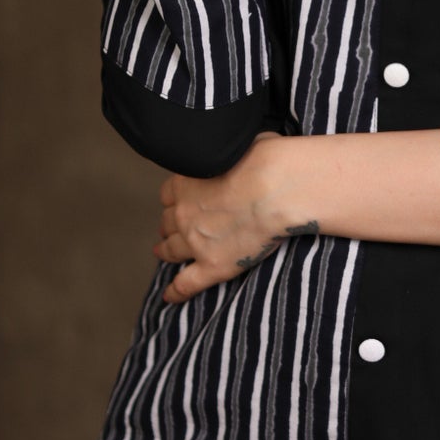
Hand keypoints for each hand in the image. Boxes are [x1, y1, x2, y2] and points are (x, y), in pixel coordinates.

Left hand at [152, 131, 310, 304]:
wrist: (276, 186)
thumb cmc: (266, 159)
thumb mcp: (240, 142)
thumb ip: (230, 151)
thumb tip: (239, 145)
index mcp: (187, 182)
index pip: (170, 193)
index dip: (173, 199)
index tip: (177, 202)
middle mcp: (184, 212)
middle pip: (168, 222)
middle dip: (168, 224)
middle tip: (169, 229)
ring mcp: (195, 241)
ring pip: (172, 250)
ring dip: (166, 251)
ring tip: (163, 253)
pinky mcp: (212, 265)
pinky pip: (187, 283)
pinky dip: (177, 291)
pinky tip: (171, 297)